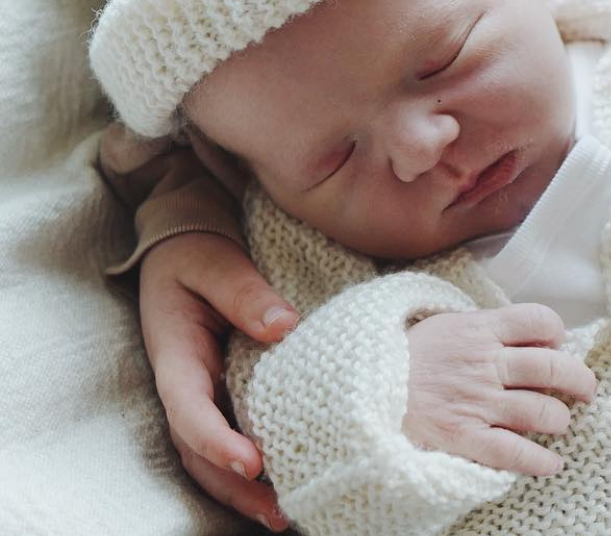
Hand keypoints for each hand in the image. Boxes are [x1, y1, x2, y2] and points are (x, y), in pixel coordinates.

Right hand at [139, 232, 299, 531]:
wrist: (185, 245)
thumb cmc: (197, 254)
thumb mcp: (215, 262)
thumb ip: (245, 292)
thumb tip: (284, 326)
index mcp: (177, 355)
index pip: (189, 408)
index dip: (215, 440)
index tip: (250, 463)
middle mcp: (185, 385)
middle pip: (199, 451)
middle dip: (235, 487)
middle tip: (279, 511)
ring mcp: (202, 394)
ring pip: (212, 456)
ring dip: (244, 490)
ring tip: (286, 515)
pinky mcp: (223, 394)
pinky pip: (233, 437)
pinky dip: (254, 468)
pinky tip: (289, 484)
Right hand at [404, 304, 597, 474]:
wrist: (358, 384)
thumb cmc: (404, 356)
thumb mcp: (444, 324)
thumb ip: (483, 327)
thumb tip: (523, 333)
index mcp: (480, 329)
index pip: (538, 319)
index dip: (557, 332)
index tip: (558, 345)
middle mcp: (485, 363)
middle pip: (552, 366)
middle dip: (579, 379)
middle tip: (586, 390)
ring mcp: (476, 401)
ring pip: (540, 410)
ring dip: (559, 419)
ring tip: (559, 423)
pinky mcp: (463, 436)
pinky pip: (512, 451)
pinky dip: (539, 460)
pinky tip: (551, 464)